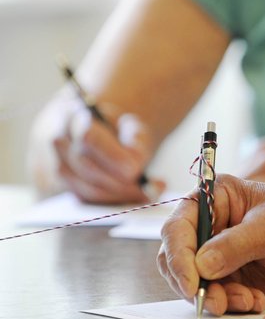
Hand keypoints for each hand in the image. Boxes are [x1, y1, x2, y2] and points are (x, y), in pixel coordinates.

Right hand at [29, 95, 163, 203]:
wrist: (105, 134)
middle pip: (86, 168)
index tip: (134, 170)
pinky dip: (116, 203)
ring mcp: (60, 166)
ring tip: (150, 193)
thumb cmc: (120, 129)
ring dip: (120, 195)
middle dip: (119, 182)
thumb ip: (136, 139)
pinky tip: (141, 198)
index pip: (88, 137)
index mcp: (75, 115)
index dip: (112, 156)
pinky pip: (90, 201)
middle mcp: (61, 141)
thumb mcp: (133, 125)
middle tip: (147, 189)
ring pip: (86, 189)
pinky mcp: (68, 186)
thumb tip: (136, 165)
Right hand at [157, 174, 264, 314]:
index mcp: (217, 197)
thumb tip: (201, 265)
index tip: (191, 281)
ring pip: (195, 282)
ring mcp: (220, 251)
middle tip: (213, 301)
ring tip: (246, 301)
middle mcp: (212, 224)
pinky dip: (231, 303)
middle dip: (193, 283)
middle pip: (178, 257)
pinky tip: (255, 301)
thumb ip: (236, 245)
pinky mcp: (232, 275)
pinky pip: (216, 295)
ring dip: (215, 297)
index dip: (178, 255)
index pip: (179, 226)